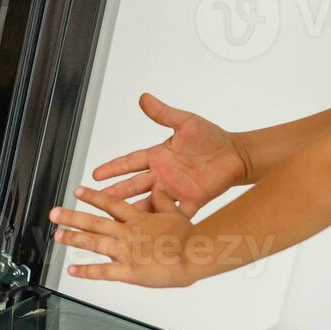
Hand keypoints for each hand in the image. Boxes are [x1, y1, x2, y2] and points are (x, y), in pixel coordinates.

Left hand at [50, 186, 202, 287]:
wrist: (193, 254)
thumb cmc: (188, 236)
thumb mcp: (175, 212)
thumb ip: (163, 201)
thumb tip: (158, 189)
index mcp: (138, 218)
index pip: (110, 203)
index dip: (93, 197)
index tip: (78, 192)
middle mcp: (127, 232)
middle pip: (94, 222)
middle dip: (72, 217)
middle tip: (54, 213)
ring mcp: (126, 251)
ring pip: (94, 243)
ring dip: (74, 238)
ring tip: (57, 236)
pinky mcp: (128, 271)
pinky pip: (103, 271)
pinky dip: (86, 270)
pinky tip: (72, 269)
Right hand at [92, 93, 246, 216]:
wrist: (235, 155)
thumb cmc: (211, 137)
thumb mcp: (185, 122)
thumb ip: (163, 113)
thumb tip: (144, 97)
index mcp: (158, 156)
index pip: (130, 162)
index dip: (112, 168)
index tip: (95, 174)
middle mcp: (163, 175)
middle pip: (133, 185)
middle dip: (115, 193)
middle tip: (95, 201)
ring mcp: (175, 190)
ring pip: (149, 203)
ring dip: (134, 211)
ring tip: (118, 221)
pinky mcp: (191, 201)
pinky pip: (175, 214)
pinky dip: (165, 222)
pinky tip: (152, 231)